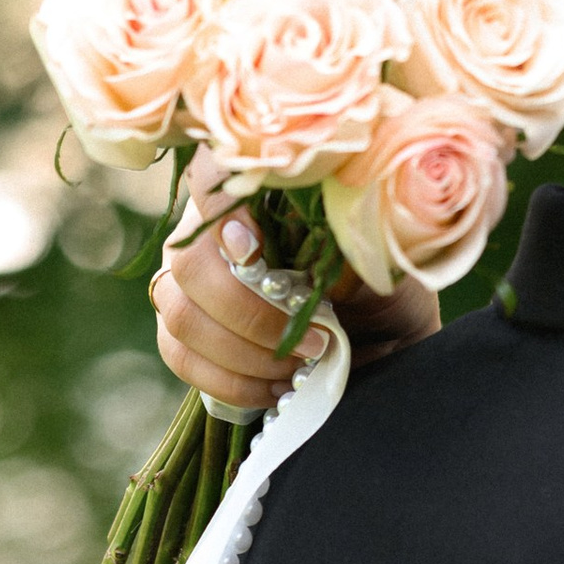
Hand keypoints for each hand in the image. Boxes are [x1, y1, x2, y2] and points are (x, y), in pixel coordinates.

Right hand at [151, 150, 443, 408]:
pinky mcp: (184, 336)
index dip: (219, 212)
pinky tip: (273, 388)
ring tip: (296, 368)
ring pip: (182, 315)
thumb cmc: (380, 296)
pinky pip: (181, 358)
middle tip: (312, 340)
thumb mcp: (380, 271)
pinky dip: (231, 381)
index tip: (255, 251)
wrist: (382, 348)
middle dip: (250, 313)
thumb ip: (349, 251)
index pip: (208, 175)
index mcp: (253, 200)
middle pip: (190, 263)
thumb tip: (324, 249)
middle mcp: (207, 236)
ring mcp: (187, 287)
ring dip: (243, 353)